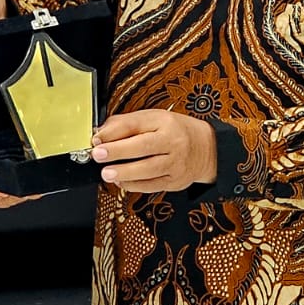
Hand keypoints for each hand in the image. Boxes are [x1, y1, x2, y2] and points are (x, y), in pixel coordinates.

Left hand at [91, 109, 216, 192]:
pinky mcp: (175, 181)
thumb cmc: (176, 131)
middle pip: (143, 146)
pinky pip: (152, 185)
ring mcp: (175, 163)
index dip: (114, 132)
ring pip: (148, 169)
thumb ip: (127, 124)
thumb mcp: (154, 119)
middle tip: (99, 155)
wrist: (207, 149)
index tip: (96, 139)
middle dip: (118, 151)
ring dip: (125, 172)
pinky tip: (122, 181)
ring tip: (107, 173)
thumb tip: (101, 133)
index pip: (137, 124)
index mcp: (164, 122)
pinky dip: (134, 185)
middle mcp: (172, 141)